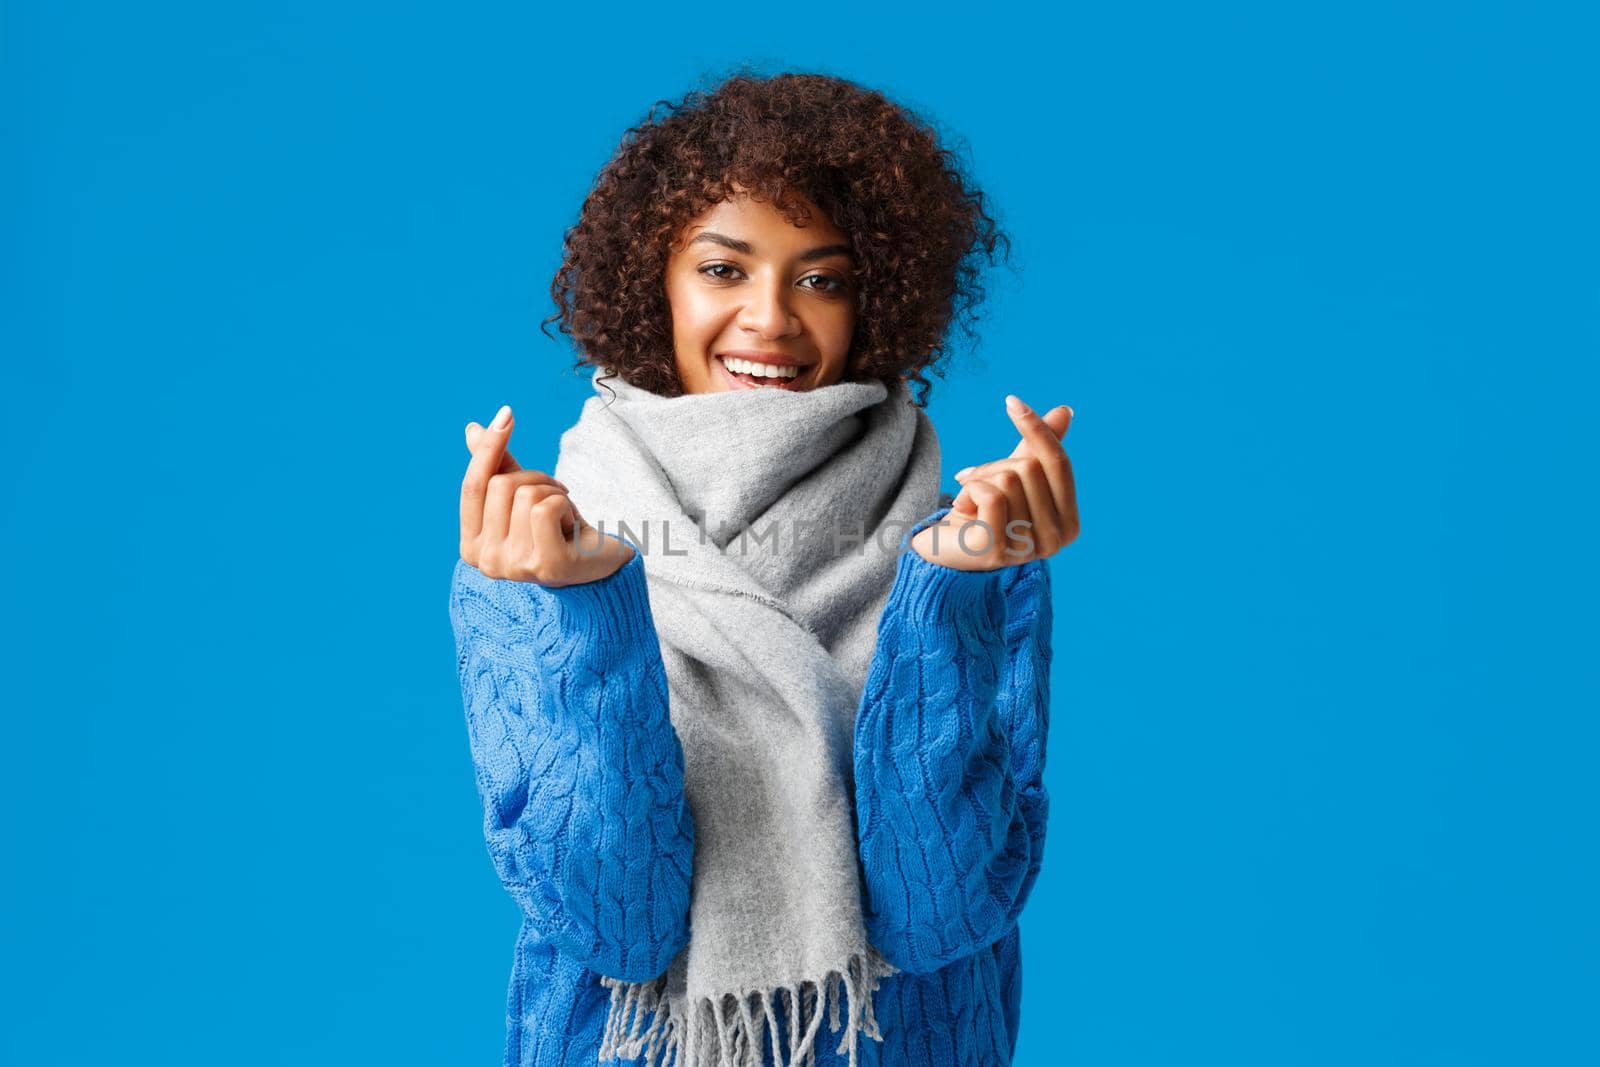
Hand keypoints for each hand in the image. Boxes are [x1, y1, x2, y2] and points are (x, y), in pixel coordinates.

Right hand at [458, 404, 634, 585]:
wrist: (598, 563)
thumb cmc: (557, 528)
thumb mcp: (522, 494)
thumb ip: (497, 466)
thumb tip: (472, 429)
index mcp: (471, 547)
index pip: (472, 485)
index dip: (489, 447)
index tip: (507, 413)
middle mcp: (486, 562)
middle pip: (501, 485)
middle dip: (535, 478)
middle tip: (555, 498)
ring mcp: (515, 567)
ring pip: (526, 494)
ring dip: (554, 494)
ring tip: (564, 516)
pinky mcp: (545, 565)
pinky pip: (546, 508)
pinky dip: (566, 505)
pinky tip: (572, 527)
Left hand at [911, 394, 1078, 570]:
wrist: (945, 549)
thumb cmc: (983, 513)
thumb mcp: (1014, 476)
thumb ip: (1039, 448)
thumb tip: (1065, 411)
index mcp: (1069, 524)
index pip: (1060, 462)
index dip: (1036, 429)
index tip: (1011, 401)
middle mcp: (1055, 541)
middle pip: (1030, 468)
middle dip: (996, 466)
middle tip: (977, 485)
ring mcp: (1026, 548)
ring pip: (1008, 479)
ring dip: (980, 480)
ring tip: (969, 501)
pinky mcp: (995, 550)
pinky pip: (989, 495)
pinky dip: (968, 491)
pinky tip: (960, 509)